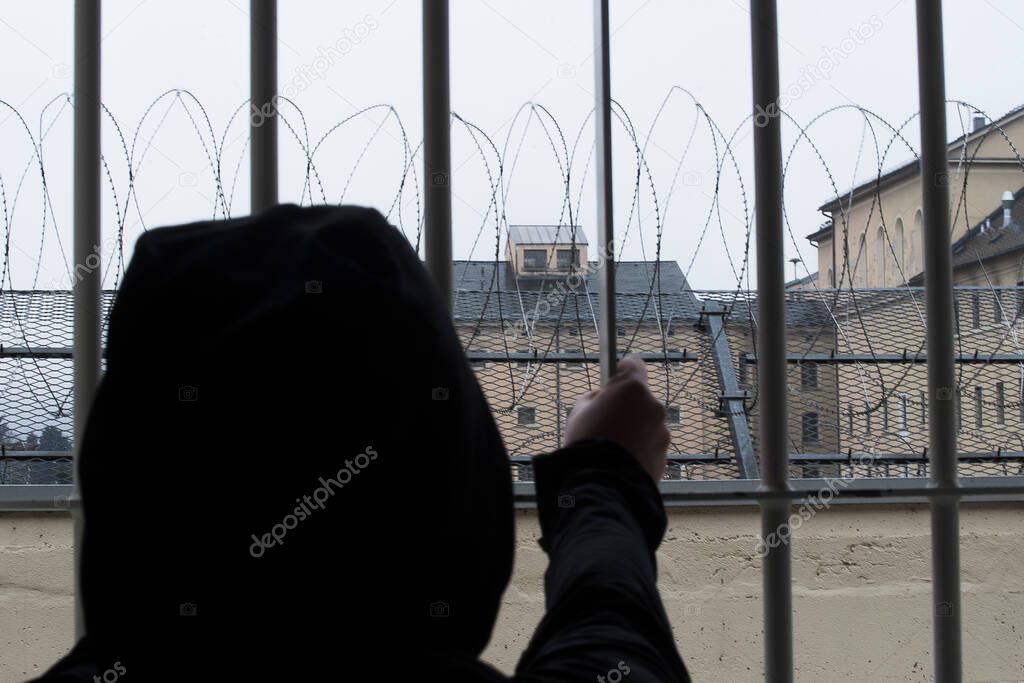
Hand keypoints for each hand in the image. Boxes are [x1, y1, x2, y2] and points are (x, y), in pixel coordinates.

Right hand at [563, 354, 669, 482]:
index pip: (634, 364)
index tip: (617, 374)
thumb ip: (595, 398)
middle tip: (606, 420)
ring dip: (634, 428)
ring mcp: (662, 431)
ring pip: (646, 423)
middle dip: (626, 405)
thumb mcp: (580, 410)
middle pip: (640, 398)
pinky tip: (622, 459)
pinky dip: (639, 448)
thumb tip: (602, 399)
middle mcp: (654, 406)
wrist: (603, 482)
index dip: (623, 368)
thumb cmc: (588, 442)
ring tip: (613, 446)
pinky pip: (649, 445)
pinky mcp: (664, 454)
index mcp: (633, 389)